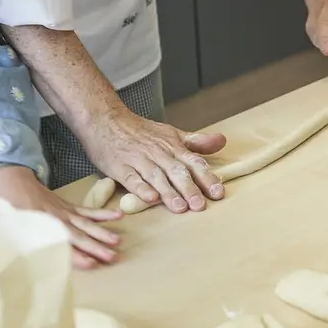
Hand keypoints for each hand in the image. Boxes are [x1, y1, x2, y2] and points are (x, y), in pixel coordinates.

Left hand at [0, 166, 122, 268]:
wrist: (13, 181)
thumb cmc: (10, 208)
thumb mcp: (11, 227)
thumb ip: (22, 241)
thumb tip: (28, 262)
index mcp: (42, 228)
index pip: (63, 245)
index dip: (77, 256)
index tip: (92, 264)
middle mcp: (57, 220)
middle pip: (79, 236)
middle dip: (96, 247)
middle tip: (113, 257)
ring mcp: (65, 212)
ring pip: (86, 224)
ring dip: (102, 233)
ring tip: (117, 241)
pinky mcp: (68, 206)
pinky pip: (88, 211)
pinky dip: (102, 214)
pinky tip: (117, 215)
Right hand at [81, 107, 226, 213]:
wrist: (105, 120)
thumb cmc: (140, 131)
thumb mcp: (171, 133)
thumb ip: (196, 142)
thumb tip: (222, 141)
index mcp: (172, 146)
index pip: (193, 162)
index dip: (206, 178)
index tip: (218, 192)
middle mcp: (158, 153)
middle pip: (177, 171)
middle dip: (189, 188)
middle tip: (200, 205)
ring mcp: (138, 160)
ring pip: (157, 177)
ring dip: (168, 192)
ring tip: (180, 208)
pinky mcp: (120, 167)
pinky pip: (132, 179)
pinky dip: (141, 189)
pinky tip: (150, 199)